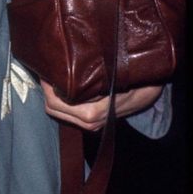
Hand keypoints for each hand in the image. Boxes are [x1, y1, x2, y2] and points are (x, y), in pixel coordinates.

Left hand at [40, 79, 162, 131]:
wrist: (149, 92)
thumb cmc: (130, 81)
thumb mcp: (109, 77)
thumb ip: (85, 80)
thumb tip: (60, 72)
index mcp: (89, 113)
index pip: (54, 102)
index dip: (46, 84)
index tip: (46, 69)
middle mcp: (87, 122)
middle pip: (51, 109)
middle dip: (46, 90)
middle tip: (47, 71)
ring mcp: (90, 124)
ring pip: (58, 112)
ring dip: (53, 95)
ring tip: (54, 76)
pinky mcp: (92, 122)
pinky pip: (67, 113)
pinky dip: (62, 100)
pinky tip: (64, 85)